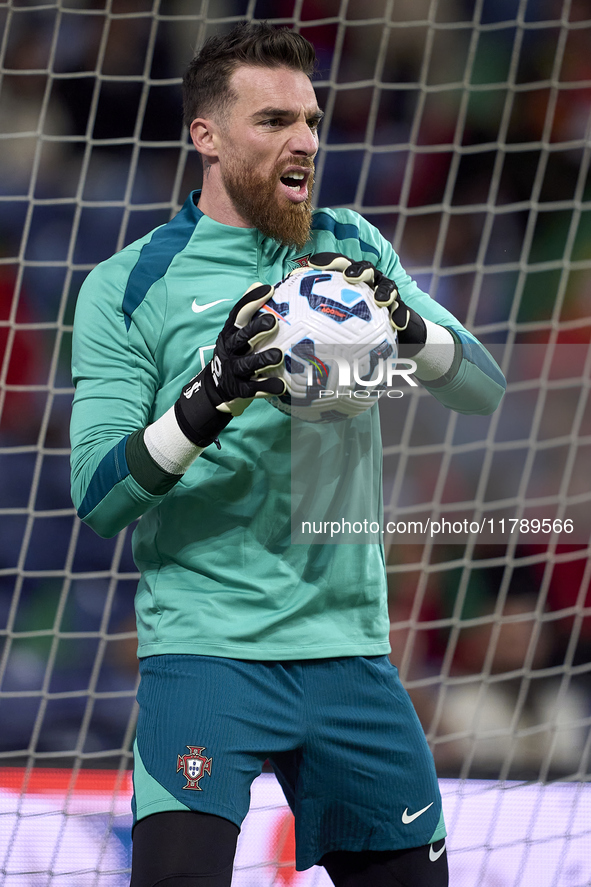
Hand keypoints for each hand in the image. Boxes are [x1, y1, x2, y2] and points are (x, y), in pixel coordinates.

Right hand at [174, 284, 284, 447]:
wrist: (215, 389)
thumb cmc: (235, 354)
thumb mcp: (235, 333)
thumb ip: (247, 313)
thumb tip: (260, 284)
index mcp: (231, 334)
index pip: (238, 314)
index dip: (251, 300)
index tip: (268, 290)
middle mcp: (230, 350)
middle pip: (241, 338)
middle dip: (256, 329)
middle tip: (272, 321)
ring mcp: (234, 371)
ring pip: (248, 364)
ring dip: (263, 359)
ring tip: (278, 355)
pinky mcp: (240, 390)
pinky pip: (255, 389)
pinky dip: (268, 387)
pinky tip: (282, 386)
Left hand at [308, 252, 426, 349]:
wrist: (388, 336)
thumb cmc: (354, 327)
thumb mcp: (333, 320)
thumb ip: (312, 316)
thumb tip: (284, 319)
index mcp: (351, 281)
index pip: (340, 265)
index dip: (328, 261)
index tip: (313, 265)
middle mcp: (370, 283)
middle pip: (365, 270)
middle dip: (358, 270)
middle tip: (349, 277)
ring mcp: (387, 295)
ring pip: (388, 286)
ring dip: (385, 291)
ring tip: (380, 300)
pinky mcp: (401, 309)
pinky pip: (401, 311)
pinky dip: (399, 315)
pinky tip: (396, 324)